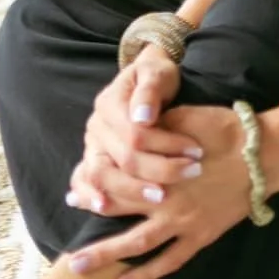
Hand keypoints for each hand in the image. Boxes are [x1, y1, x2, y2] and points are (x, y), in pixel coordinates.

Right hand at [66, 46, 200, 219]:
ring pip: (102, 175)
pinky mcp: (91, 160)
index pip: (136, 134)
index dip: (167, 145)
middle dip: (160, 169)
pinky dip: (90, 196)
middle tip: (191, 173)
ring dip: (132, 190)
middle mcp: (96, 125)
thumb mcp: (158, 71)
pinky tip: (104, 207)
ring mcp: (91, 145)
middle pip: (123, 158)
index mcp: (109, 102)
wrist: (146, 76)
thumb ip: (150, 90)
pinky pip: (82, 181)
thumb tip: (143, 117)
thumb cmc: (156, 75)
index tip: (196, 151)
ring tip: (162, 196)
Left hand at [66, 102, 253, 278]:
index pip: (116, 179)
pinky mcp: (200, 237)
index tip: (73, 187)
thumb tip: (133, 131)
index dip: (93, 183)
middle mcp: (165, 200)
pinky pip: (170, 261)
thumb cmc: (224, 130)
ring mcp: (183, 222)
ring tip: (78, 266)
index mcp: (160, 169)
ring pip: (136, 245)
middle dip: (91, 212)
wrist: (264, 154)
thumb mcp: (185, 118)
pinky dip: (146, 275)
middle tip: (69, 218)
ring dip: (106, 255)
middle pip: (118, 210)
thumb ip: (156, 130)